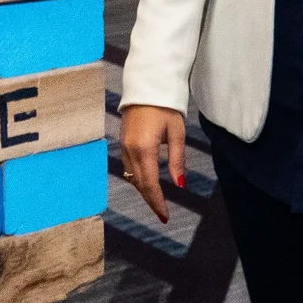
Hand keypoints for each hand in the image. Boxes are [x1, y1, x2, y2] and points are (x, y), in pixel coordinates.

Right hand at [117, 104, 187, 223]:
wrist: (146, 86)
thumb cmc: (165, 107)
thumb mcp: (177, 133)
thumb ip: (177, 161)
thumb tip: (179, 185)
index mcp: (144, 149)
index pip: (149, 184)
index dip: (157, 202)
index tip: (164, 216)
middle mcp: (130, 150)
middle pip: (138, 184)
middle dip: (150, 199)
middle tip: (162, 213)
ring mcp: (123, 146)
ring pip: (131, 177)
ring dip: (143, 189)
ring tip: (157, 200)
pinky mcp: (122, 142)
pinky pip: (128, 166)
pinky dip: (137, 177)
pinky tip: (147, 181)